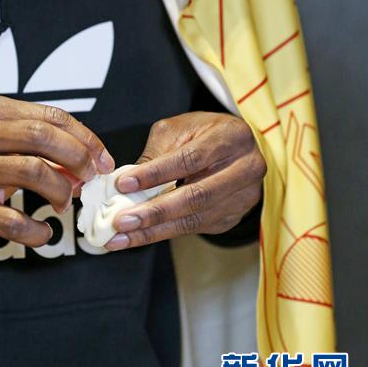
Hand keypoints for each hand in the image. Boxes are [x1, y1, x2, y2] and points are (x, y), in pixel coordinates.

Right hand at [0, 95, 112, 268]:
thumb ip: (31, 142)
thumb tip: (82, 161)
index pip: (51, 116)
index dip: (85, 138)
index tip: (101, 158)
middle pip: (44, 137)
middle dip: (78, 158)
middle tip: (90, 178)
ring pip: (33, 171)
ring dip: (60, 190)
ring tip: (64, 203)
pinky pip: (13, 220)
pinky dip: (36, 230)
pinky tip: (42, 231)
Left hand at [105, 112, 265, 250]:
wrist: (236, 146)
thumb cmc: (204, 133)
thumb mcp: (180, 129)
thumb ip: (157, 153)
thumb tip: (127, 182)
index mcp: (231, 137)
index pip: (190, 159)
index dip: (156, 173)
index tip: (125, 184)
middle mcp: (245, 168)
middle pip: (196, 196)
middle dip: (155, 212)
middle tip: (122, 221)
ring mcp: (244, 196)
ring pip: (196, 219)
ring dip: (155, 231)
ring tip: (124, 236)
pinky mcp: (235, 216)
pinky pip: (196, 228)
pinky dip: (165, 232)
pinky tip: (141, 236)